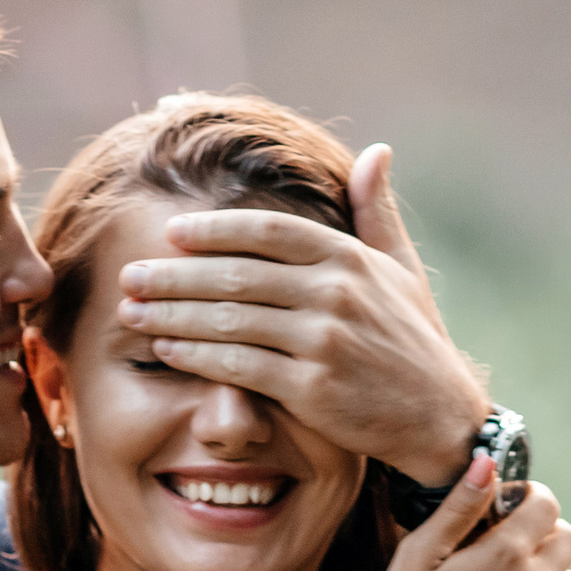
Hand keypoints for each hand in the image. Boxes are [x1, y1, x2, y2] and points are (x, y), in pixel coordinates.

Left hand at [116, 145, 489, 484]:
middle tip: (132, 275)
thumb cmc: (414, 342)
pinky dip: (195, 357)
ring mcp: (324, 341)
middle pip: (236, 274)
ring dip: (171, 315)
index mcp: (350, 258)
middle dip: (174, 275)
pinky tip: (165, 351)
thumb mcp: (403, 270)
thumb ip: (377, 212)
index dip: (214, 229)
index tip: (171, 232)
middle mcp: (336, 293)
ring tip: (131, 312)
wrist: (440, 419)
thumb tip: (376, 151)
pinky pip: (238, 366)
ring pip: (229, 319)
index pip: (268, 230)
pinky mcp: (313, 389)